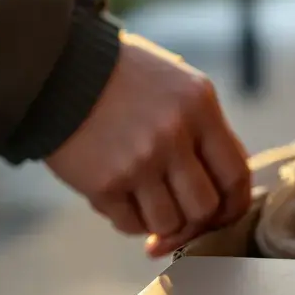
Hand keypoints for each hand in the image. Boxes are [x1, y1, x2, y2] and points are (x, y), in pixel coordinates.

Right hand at [45, 32, 250, 256]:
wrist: (58, 69)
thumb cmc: (125, 78)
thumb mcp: (179, 84)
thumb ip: (208, 129)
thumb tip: (231, 184)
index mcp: (199, 106)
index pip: (236, 175)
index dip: (233, 205)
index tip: (222, 214)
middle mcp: (174, 135)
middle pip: (204, 208)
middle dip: (194, 219)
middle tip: (179, 212)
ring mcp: (138, 161)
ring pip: (168, 223)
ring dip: (159, 222)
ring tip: (146, 199)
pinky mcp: (104, 183)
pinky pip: (130, 224)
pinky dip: (130, 220)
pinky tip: (121, 198)